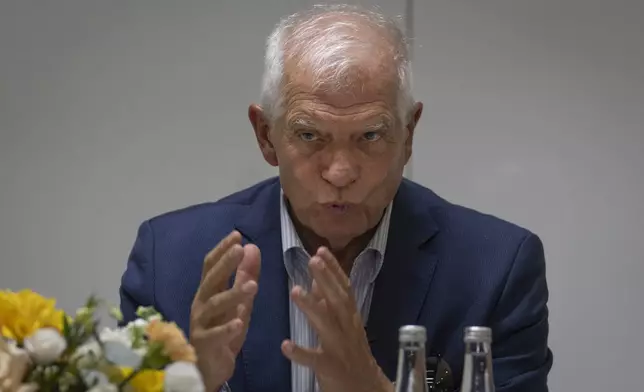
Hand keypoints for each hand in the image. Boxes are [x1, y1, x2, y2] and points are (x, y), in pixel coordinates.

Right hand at [189, 231, 260, 390]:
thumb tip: (252, 247)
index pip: (212, 266)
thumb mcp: (238, 302)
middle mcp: (201, 303)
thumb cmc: (222, 330)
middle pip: (211, 280)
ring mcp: (201, 323)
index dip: (222, 250)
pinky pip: (215, 335)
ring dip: (233, 294)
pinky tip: (239, 323)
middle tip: (240, 249)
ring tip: (252, 286)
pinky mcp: (204, 344)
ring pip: (215, 305)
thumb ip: (245, 276)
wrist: (208, 367)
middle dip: (225, 264)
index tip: (237, 235)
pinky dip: (227, 329)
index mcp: (208, 291)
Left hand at [280, 247, 392, 391]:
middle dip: (326, 279)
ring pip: (327, 325)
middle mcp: (348, 328)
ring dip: (312, 307)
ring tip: (295, 291)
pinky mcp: (331, 369)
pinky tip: (285, 345)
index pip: (344, 288)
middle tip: (312, 259)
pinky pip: (315, 360)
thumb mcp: (345, 325)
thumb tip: (320, 278)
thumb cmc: (352, 354)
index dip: (334, 269)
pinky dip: (301, 352)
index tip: (321, 249)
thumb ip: (332, 303)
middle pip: (338, 300)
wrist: (367, 389)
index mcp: (351, 317)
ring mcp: (340, 348)